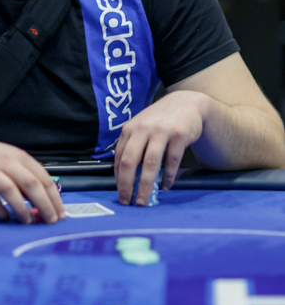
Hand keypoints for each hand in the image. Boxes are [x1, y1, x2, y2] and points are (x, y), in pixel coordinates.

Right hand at [0, 136, 65, 223]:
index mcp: (19, 156)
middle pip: (30, 184)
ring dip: (22, 209)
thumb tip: (45, 201)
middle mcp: (6, 162)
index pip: (42, 177)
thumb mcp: (10, 159)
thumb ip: (26, 175)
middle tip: (50, 221)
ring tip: (29, 222)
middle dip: (44, 204)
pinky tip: (5, 218)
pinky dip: (0, 211)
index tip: (60, 213)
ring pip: (11, 191)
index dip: (53, 197)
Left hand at [114, 91, 205, 205]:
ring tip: (143, 200)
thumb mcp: (141, 127)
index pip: (120, 157)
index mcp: (130, 128)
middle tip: (128, 202)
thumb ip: (133, 147)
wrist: (186, 103)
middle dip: (127, 184)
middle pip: (131, 161)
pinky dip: (168, 177)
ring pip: (150, 163)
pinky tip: (165, 186)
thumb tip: (125, 177)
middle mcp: (143, 129)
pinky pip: (172, 161)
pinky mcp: (179, 135)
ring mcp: (161, 131)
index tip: (120, 193)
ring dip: (145, 185)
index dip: (118, 177)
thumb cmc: (159, 120)